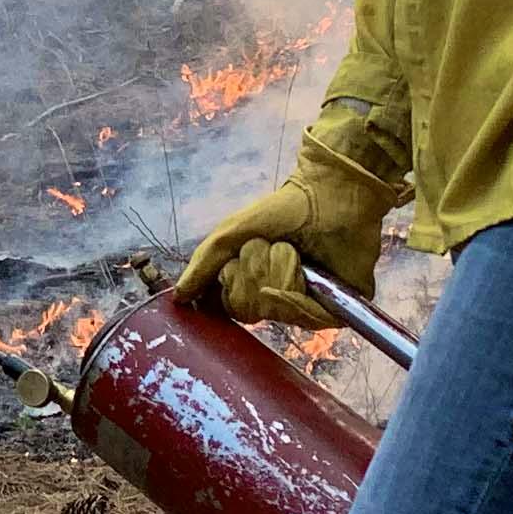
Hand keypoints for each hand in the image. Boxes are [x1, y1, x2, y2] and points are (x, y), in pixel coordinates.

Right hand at [178, 140, 407, 331]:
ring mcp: (305, 306)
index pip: (228, 305)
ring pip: (275, 310)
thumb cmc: (282, 212)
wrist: (330, 197)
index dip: (229, 287)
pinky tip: (306, 268)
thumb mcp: (232, 233)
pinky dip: (298, 287)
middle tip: (266, 247)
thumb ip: (204, 264)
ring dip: (277, 271)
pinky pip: (305, 316)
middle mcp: (278, 299)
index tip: (233, 264)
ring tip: (291, 250)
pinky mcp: (334, 311)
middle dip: (252, 273)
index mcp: (254, 284)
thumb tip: (178, 297)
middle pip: (248, 309)